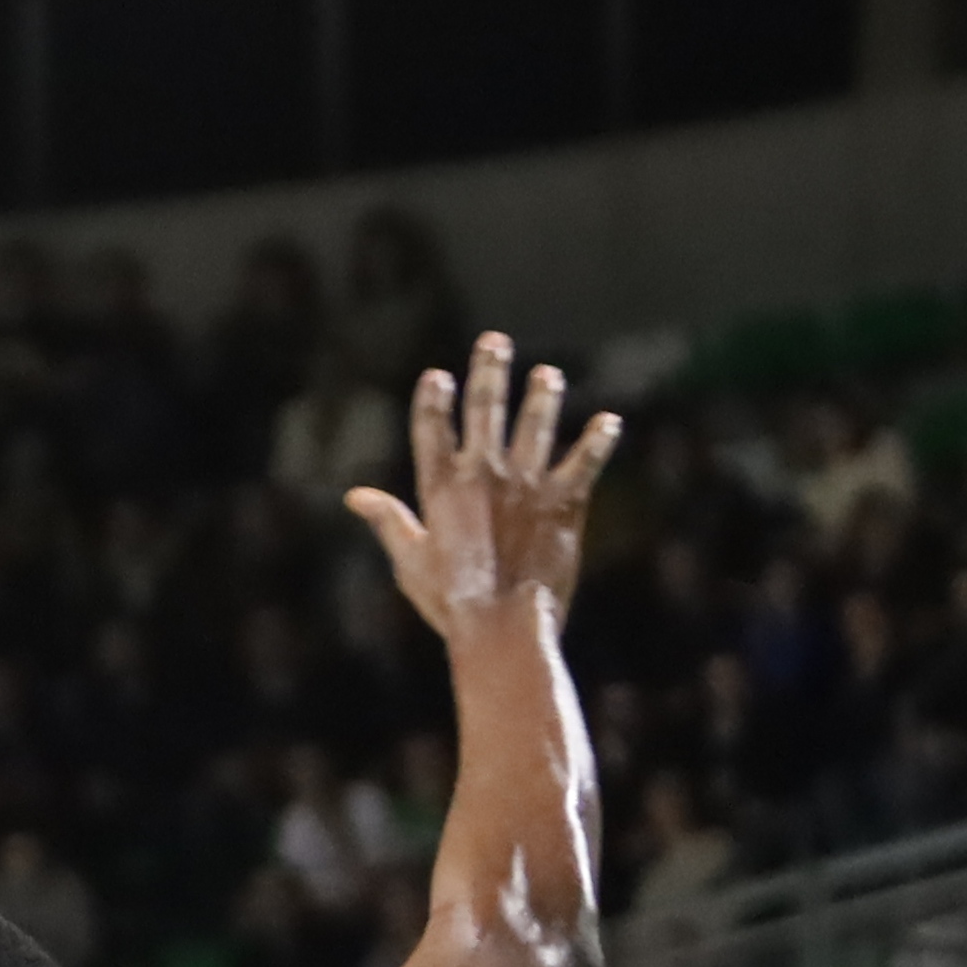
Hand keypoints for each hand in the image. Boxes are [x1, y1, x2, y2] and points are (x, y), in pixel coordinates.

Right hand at [345, 328, 619, 643]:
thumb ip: (389, 521)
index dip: (434, 399)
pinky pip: (585, 461)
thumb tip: (356, 496)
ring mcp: (526, 483)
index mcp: (441, 487)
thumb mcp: (410, 561)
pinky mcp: (564, 501)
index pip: (432, 429)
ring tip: (548, 375)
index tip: (438, 375)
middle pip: (485, 408)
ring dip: (543, 396)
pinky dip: (598, 440)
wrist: (503, 625)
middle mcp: (483, 474)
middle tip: (495, 341)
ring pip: (536, 424)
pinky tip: (610, 422)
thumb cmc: (451, 601)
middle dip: (490, 370)